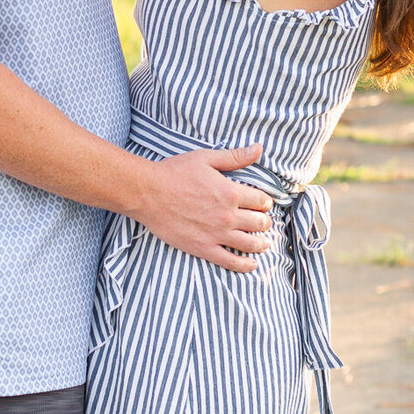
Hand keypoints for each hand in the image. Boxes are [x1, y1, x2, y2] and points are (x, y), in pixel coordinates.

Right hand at [134, 145, 272, 271]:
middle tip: (264, 222)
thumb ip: (234, 157)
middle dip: (265, 222)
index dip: (266, 202)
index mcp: (230, 192)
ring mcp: (216, 234)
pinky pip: (230, 261)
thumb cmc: (174, 172)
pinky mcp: (203, 248)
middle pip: (259, 222)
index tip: (264, 204)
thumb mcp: (206, 158)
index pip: (261, 201)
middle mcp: (227, 215)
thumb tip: (258, 149)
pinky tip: (252, 264)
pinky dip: (245, 265)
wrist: (147, 192)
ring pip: (250, 243)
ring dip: (261, 243)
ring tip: (264, 243)